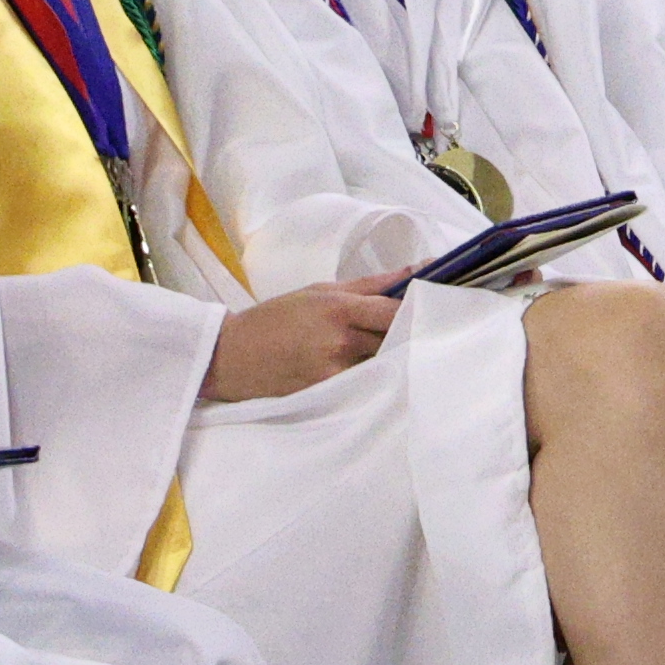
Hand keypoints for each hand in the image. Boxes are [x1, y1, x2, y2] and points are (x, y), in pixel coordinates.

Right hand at [201, 274, 403, 402]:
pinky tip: (371, 372)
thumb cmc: (277, 317)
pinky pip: (365, 384)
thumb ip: (371, 284)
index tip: (432, 307)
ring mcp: (335, 372)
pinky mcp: (328, 395)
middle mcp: (340, 342)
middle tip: (420, 329)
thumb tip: (417, 269)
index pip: (396, 311)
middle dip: (409, 334)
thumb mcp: (320, 290)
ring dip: (392, 357)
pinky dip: (373, 377)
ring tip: (392, 350)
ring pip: (383, 364)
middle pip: (396, 340)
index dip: (418, 310)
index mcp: (339, 309)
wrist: (232, 356)